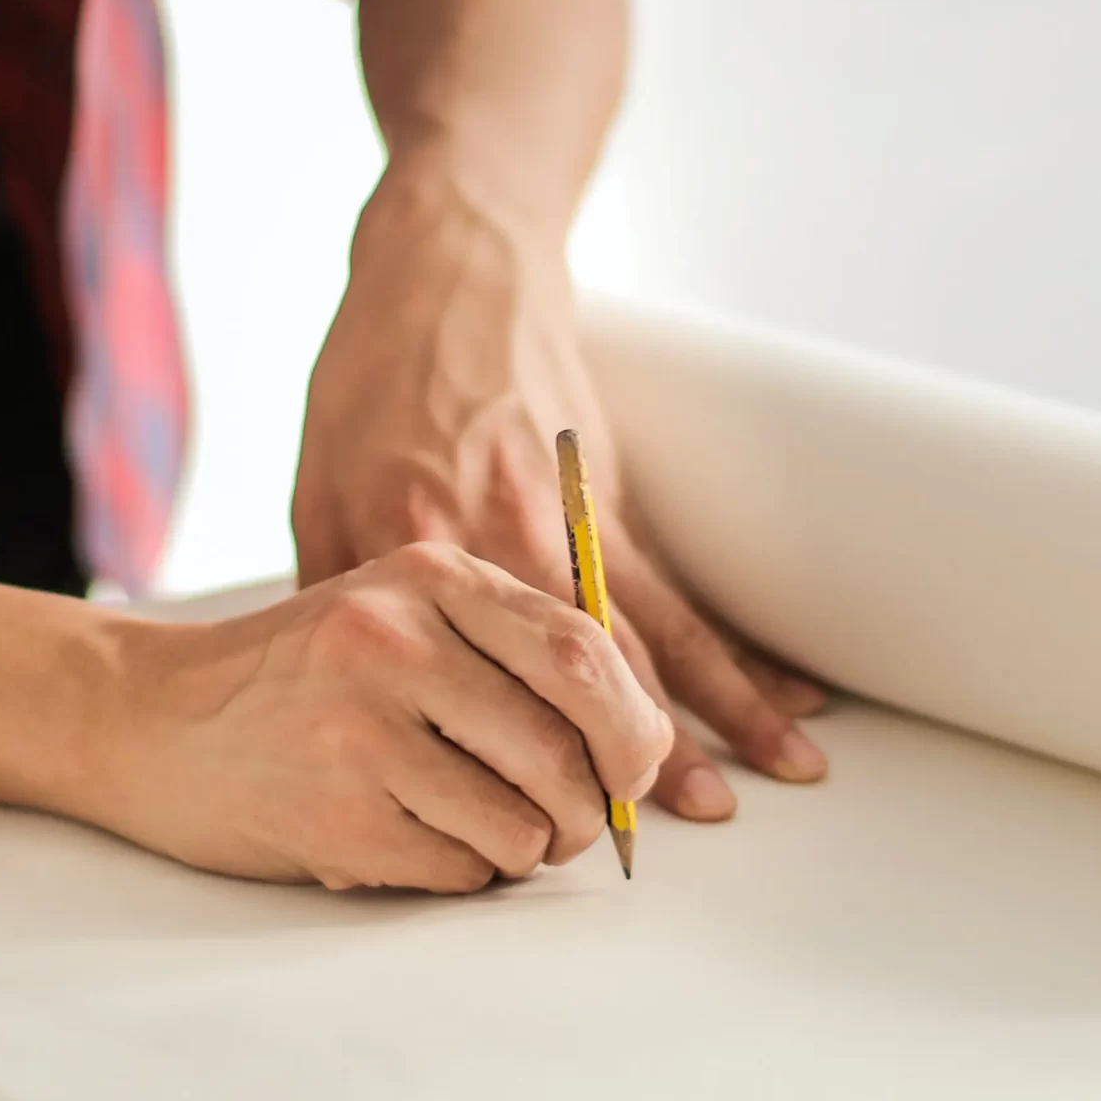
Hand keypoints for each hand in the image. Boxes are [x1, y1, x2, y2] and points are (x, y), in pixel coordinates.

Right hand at [89, 545, 673, 889]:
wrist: (148, 716)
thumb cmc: (299, 677)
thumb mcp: (397, 616)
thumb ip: (510, 652)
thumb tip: (647, 750)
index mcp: (426, 576)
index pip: (583, 652)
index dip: (633, 729)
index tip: (632, 771)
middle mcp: (393, 641)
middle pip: (567, 749)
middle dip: (587, 809)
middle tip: (564, 824)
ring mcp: (358, 729)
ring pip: (522, 823)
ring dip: (518, 849)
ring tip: (466, 827)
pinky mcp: (335, 814)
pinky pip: (461, 870)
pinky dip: (458, 873)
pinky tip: (406, 839)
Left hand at [290, 171, 827, 821]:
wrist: (446, 268)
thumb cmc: (365, 382)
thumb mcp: (315, 488)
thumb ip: (336, 594)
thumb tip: (347, 695)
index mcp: (413, 546)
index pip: (457, 675)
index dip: (493, 751)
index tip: (518, 819)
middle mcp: (497, 538)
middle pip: (567, 668)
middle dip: (620, 755)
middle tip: (664, 832)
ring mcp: (564, 516)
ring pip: (645, 634)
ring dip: (711, 712)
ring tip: (767, 781)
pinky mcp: (609, 494)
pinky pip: (678, 586)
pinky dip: (734, 644)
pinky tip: (785, 694)